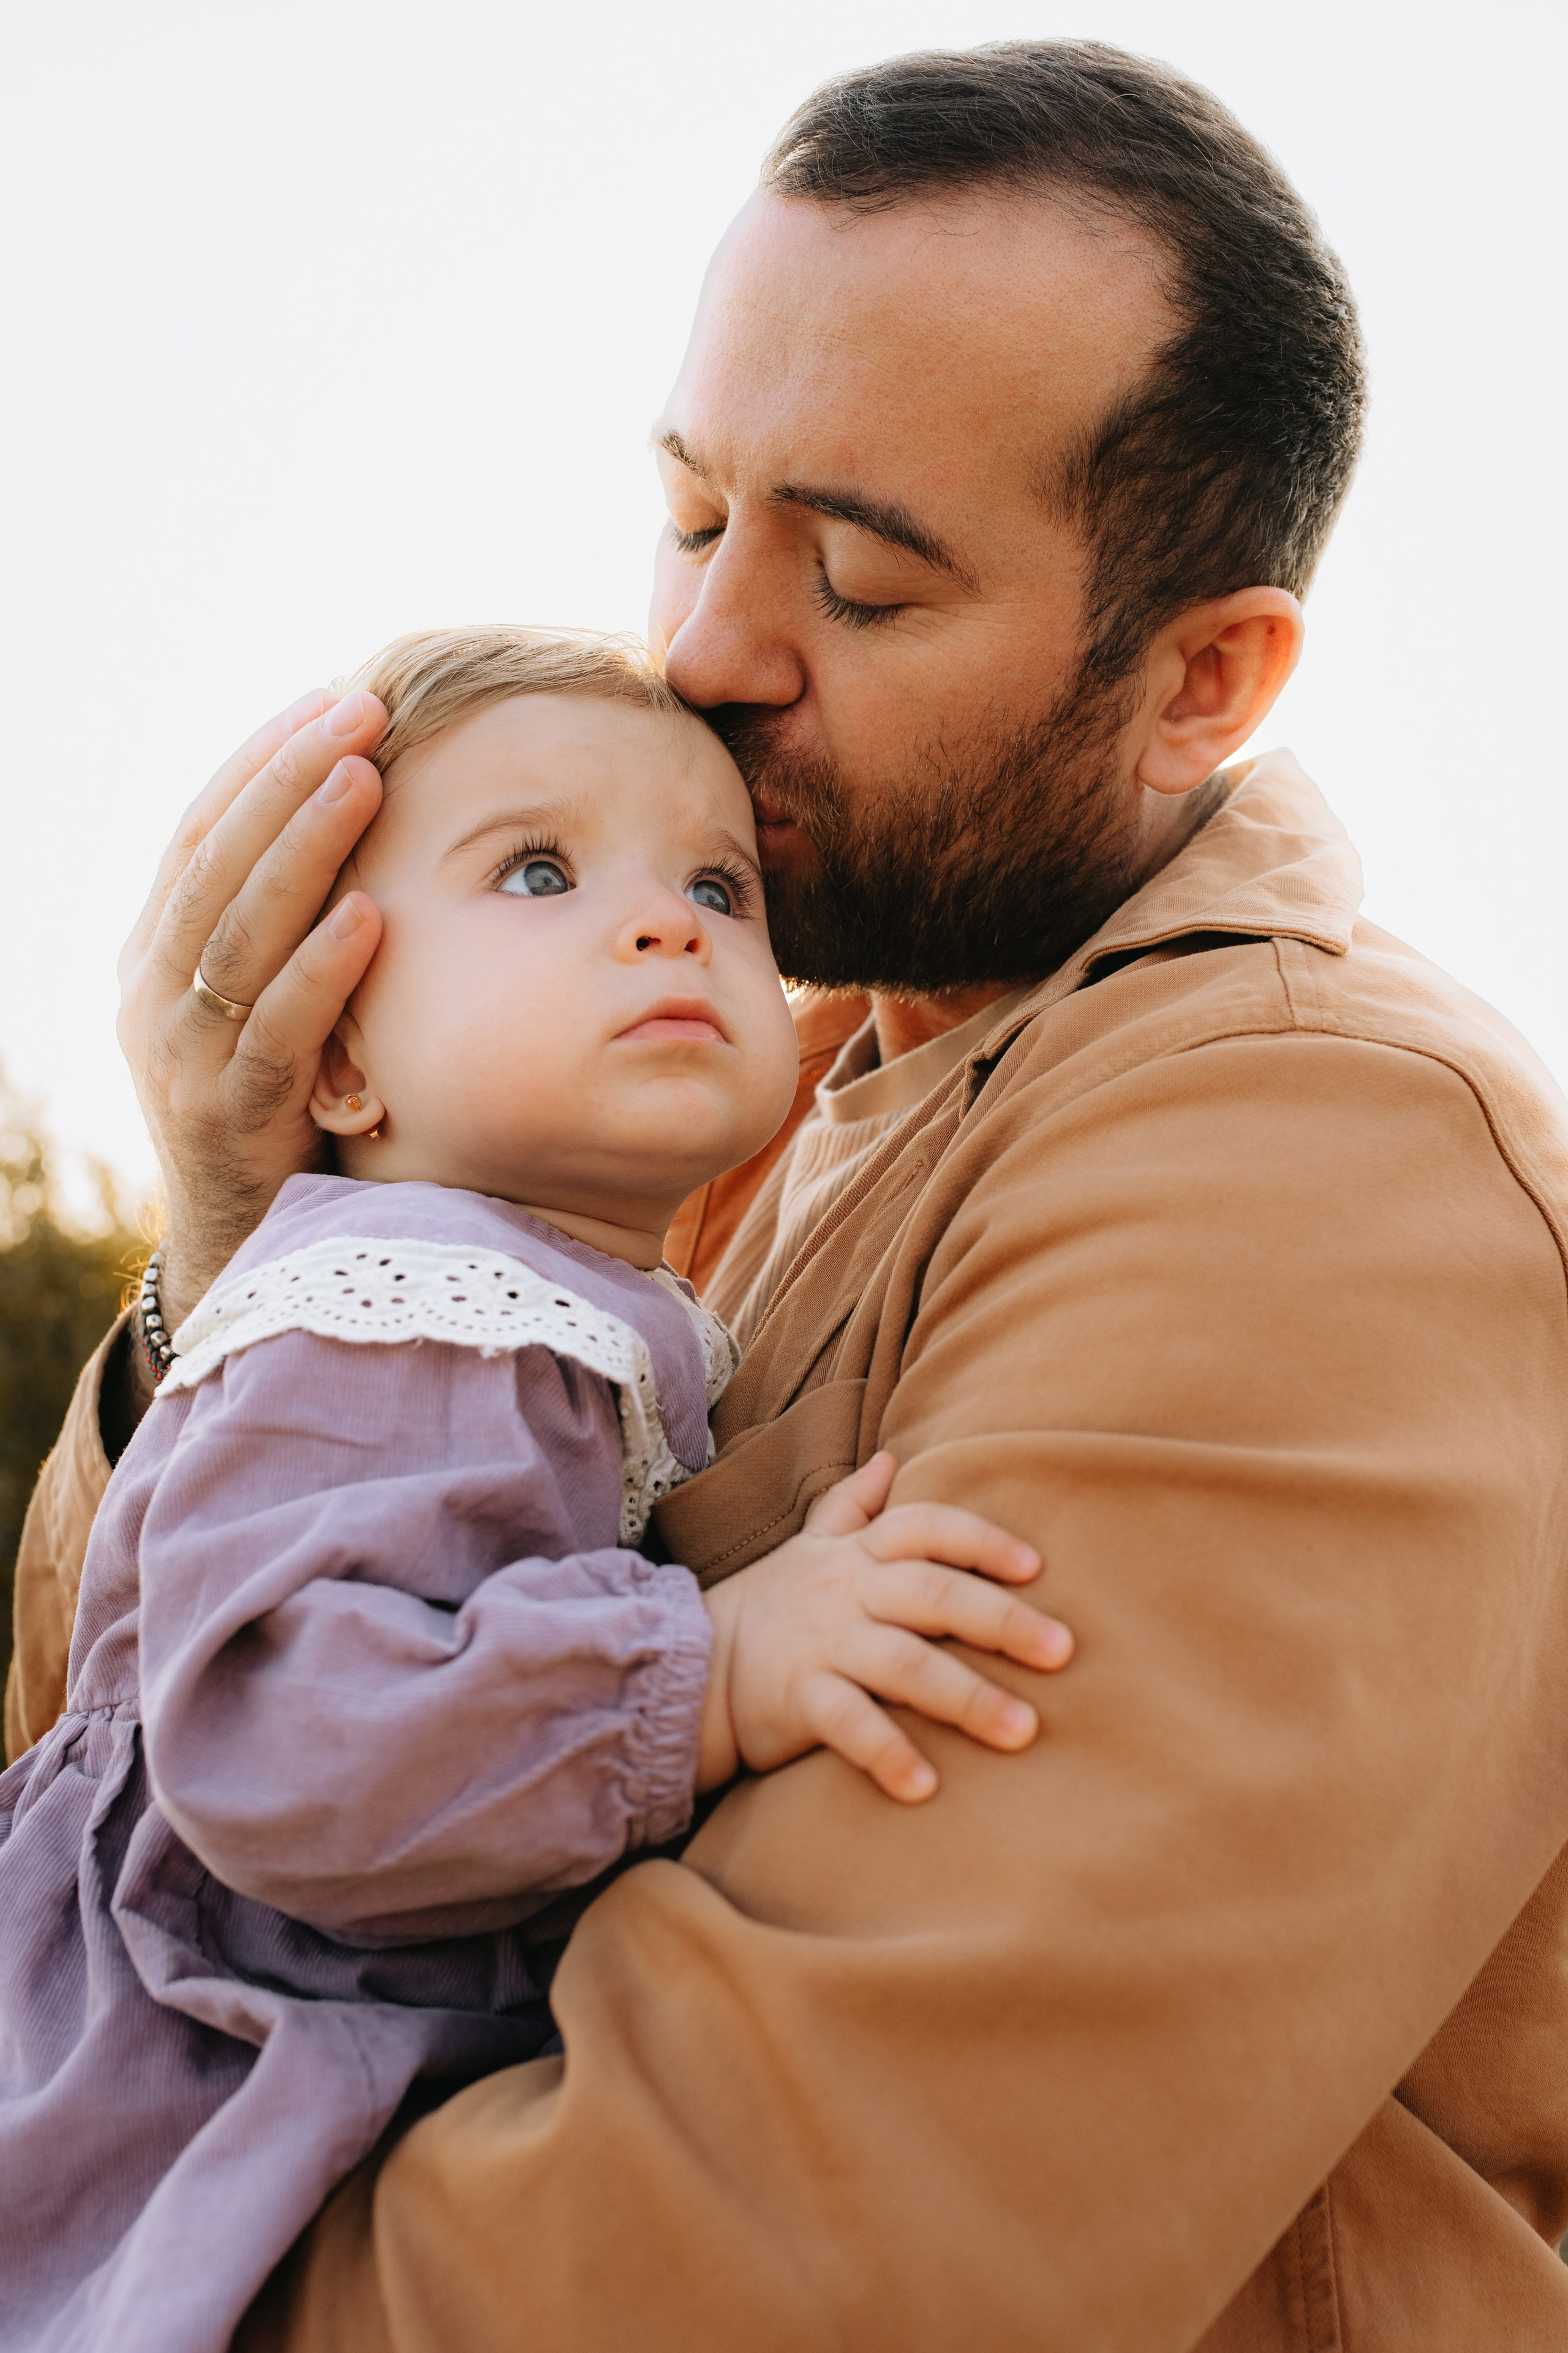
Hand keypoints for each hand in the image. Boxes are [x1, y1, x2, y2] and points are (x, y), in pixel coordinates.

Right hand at [117, 689, 389, 1328]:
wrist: (240, 1246)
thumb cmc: (273, 1104)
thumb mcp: (258, 1003)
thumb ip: (280, 928)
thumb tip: (352, 817)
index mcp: (154, 954)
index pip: (199, 834)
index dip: (258, 762)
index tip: (326, 698)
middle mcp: (153, 995)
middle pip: (216, 865)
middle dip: (285, 779)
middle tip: (359, 710)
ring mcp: (183, 1058)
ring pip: (238, 934)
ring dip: (303, 849)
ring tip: (363, 776)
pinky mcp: (230, 1117)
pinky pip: (276, 1031)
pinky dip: (321, 970)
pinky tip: (370, 913)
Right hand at [697, 1452, 1073, 1802]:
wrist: (695, 1661)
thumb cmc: (773, 1603)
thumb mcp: (810, 1544)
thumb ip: (854, 1505)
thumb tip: (892, 1459)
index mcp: (858, 1554)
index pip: (926, 1528)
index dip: (980, 1541)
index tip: (1034, 1567)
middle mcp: (848, 1593)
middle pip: (932, 1595)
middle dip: (1000, 1620)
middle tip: (1062, 1651)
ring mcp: (825, 1646)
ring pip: (905, 1664)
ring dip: (966, 1697)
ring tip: (1022, 1731)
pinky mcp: (799, 1699)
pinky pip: (848, 1724)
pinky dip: (886, 1753)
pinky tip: (926, 1788)